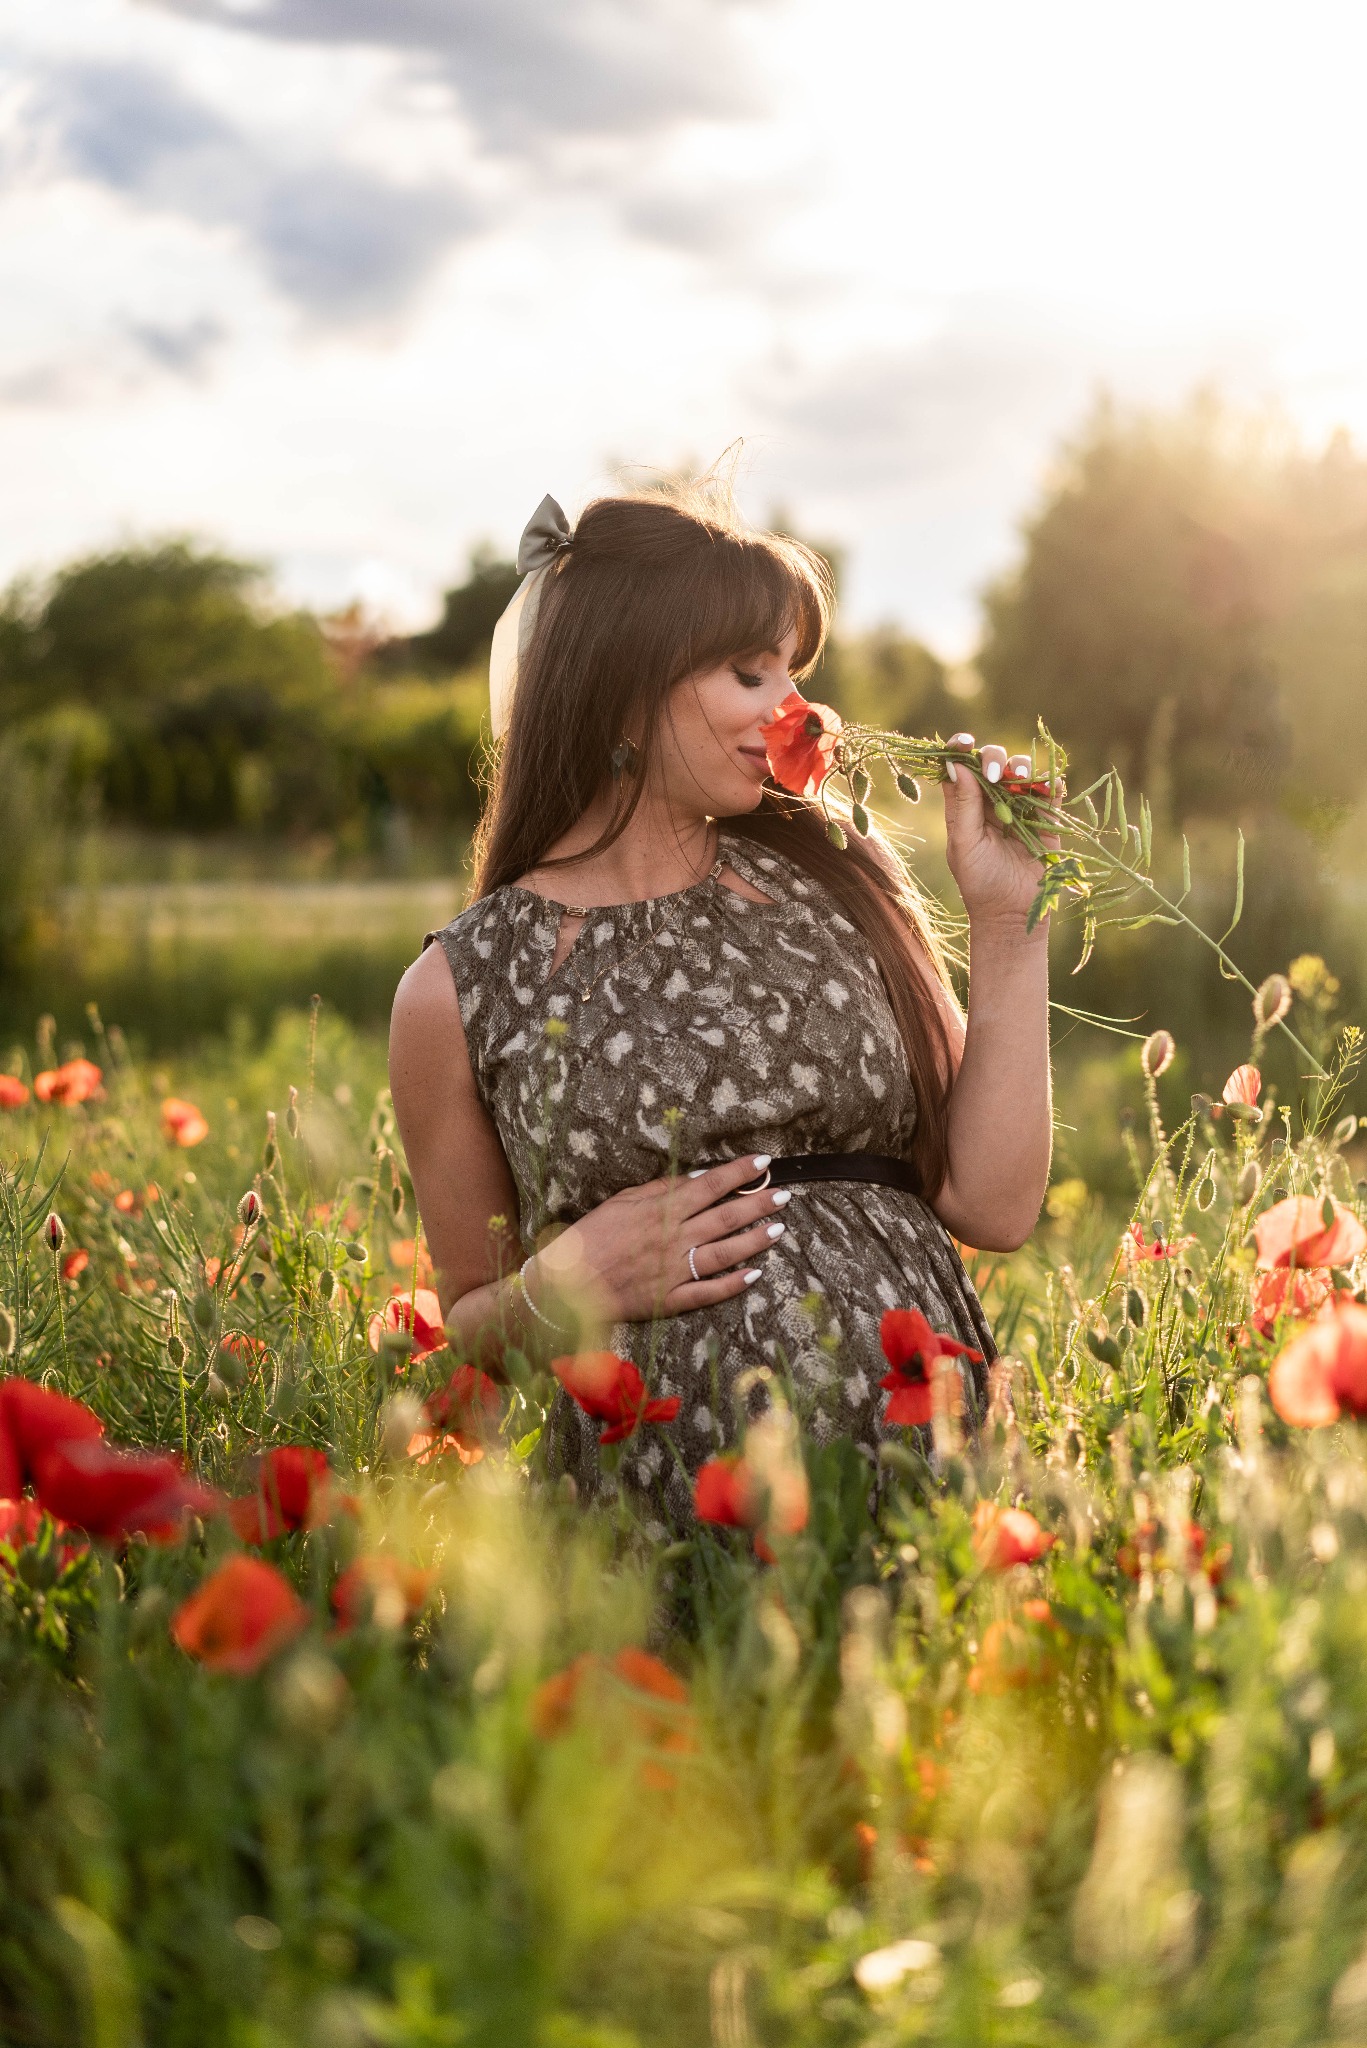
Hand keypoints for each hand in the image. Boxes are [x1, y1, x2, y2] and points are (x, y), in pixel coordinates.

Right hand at [526, 1155, 789, 1323]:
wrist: (567, 1282)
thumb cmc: (591, 1235)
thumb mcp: (622, 1201)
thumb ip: (660, 1190)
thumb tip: (695, 1178)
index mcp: (662, 1209)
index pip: (711, 1185)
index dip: (740, 1172)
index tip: (764, 1161)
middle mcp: (674, 1238)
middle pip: (727, 1217)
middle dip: (759, 1204)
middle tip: (783, 1195)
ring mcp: (675, 1270)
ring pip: (726, 1253)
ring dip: (755, 1240)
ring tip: (779, 1230)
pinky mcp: (671, 1299)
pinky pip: (709, 1292)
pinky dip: (734, 1284)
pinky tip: (754, 1274)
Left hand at [942, 733, 1059, 931]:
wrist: (1011, 912)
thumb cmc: (979, 881)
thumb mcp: (965, 844)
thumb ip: (963, 805)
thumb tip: (956, 764)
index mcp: (965, 805)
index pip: (961, 767)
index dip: (960, 749)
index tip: (963, 743)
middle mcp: (992, 801)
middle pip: (993, 761)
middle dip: (995, 758)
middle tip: (997, 775)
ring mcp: (1021, 807)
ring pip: (1023, 770)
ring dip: (1023, 767)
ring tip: (1021, 780)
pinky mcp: (1046, 818)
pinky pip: (1051, 791)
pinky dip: (1052, 781)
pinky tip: (1049, 786)